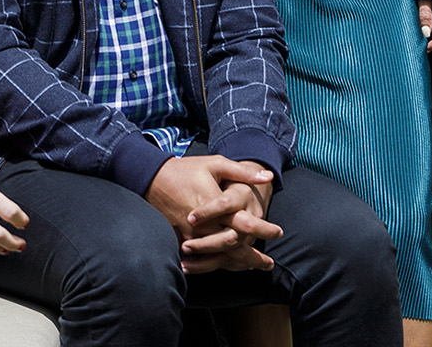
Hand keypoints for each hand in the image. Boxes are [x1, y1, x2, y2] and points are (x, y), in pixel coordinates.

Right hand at [144, 155, 276, 270]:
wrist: (153, 178)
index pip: (245, 223)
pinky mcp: (181, 239)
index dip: (264, 230)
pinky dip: (216, 263)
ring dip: (237, 264)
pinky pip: (201, 258)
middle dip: (253, 258)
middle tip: (269, 264)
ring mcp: (191, 235)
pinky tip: (227, 265)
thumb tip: (268, 176)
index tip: (279, 232)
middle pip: (234, 247)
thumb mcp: (216, 164)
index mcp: (215, 204)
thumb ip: (242, 172)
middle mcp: (204, 224)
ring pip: (218, 256)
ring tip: (252, 267)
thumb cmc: (187, 170)